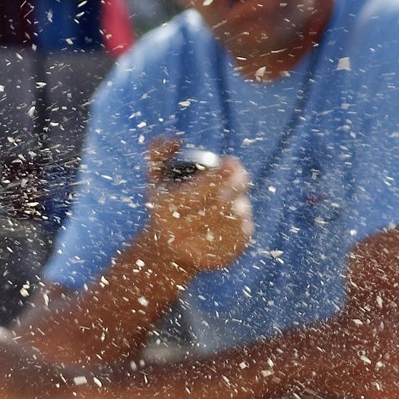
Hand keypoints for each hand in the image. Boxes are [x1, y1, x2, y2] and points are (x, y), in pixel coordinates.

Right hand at [141, 135, 252, 275]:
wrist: (162, 253)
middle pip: (223, 202)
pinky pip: (242, 236)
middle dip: (238, 184)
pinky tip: (238, 216)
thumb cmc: (163, 207)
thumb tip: (176, 138)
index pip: (204, 189)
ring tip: (237, 197)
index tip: (232, 162)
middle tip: (241, 175)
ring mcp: (198, 249)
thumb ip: (157, 153)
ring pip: (236, 219)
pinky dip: (244, 222)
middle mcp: (179, 232)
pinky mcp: (216, 260)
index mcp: (164, 210)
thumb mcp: (154, 180)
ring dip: (242, 203)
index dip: (224, 174)